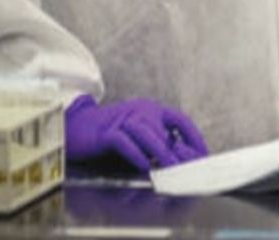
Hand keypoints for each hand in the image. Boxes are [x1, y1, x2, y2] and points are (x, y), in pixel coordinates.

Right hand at [65, 95, 208, 171]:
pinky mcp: (105, 131)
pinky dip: (135, 153)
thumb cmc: (110, 134)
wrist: (76, 127)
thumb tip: (179, 161)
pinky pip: (124, 140)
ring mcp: (122, 119)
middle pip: (164, 129)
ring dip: (160, 152)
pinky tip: (143, 165)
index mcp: (150, 109)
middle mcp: (140, 110)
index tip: (203, 154)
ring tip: (170, 168)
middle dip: (177, 150)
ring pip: (147, 133)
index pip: (180, 120)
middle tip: (186, 168)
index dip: (194, 137)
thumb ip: (156, 145)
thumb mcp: (138, 137)